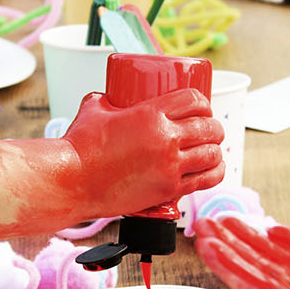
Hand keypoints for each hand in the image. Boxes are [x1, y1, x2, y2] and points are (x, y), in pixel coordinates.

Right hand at [62, 87, 223, 215]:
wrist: (73, 182)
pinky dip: (215, 172)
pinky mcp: (169, 190)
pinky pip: (206, 180)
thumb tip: (110, 98)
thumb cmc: (79, 147)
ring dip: (216, 150)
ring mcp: (170, 166)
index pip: (194, 100)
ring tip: (212, 150)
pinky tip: (214, 169)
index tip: (202, 108)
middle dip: (214, 127)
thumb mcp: (94, 109)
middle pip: (209, 127)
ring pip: (212, 154)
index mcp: (151, 114)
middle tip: (208, 130)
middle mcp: (166, 139)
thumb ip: (107, 100)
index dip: (203, 102)